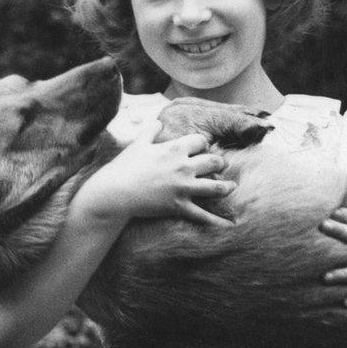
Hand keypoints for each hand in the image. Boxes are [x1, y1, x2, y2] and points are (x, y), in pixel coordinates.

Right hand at [78, 120, 235, 226]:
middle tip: (220, 166)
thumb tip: (158, 122)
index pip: (201, 141)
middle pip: (214, 162)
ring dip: (226, 187)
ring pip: (216, 188)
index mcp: (175, 149)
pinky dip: (217, 222)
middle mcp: (184, 167)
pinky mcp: (179, 206)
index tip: (202, 148)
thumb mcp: (138, 143)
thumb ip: (150, 131)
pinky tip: (230, 225)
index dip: (203, 144)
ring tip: (232, 187)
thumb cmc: (124, 166)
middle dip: (220, 163)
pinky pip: (202, 215)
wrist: (114, 192)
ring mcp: (183, 188)